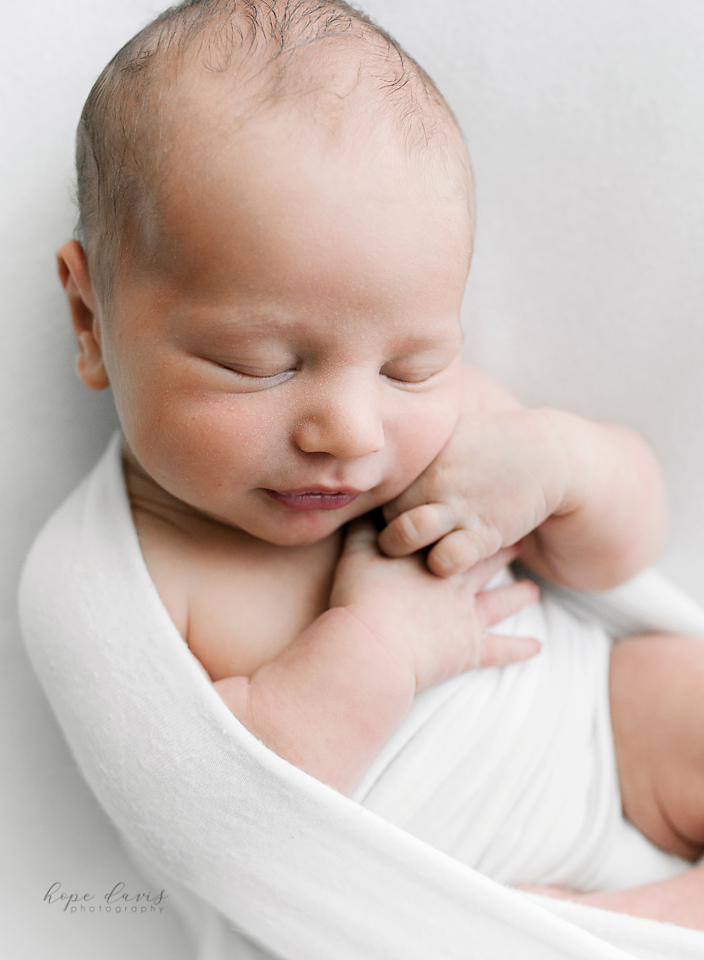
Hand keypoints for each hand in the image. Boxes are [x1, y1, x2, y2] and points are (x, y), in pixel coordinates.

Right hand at [329, 517, 540, 692]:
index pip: (459, 533)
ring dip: (518, 596)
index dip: (475, 521)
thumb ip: (366, 527)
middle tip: (521, 538)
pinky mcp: (468, 650)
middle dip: (503, 548)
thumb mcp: (358, 552)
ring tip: (533, 591)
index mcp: (433, 556)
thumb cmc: (361, 597)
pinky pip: (500, 649)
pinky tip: (537, 646)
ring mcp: (466, 616)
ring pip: (500, 602)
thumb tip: (368, 501)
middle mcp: (457, 582)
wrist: (373, 645)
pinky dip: (519, 648)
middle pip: (486, 560)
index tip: (494, 506)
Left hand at [378, 408, 577, 577]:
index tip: (384, 512)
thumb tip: (380, 449)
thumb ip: (418, 448)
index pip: (378, 484)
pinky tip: (446, 560)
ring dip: (401, 548)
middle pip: (384, 511)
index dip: (377, 502)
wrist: (546, 454)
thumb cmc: (490, 446)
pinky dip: (439, 565)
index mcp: (423, 454)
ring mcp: (458, 506)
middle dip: (386, 527)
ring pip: (404, 534)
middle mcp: (434, 479)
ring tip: (411, 552)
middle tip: (395, 537)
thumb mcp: (450, 433)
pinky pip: (445, 559)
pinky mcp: (484, 533)